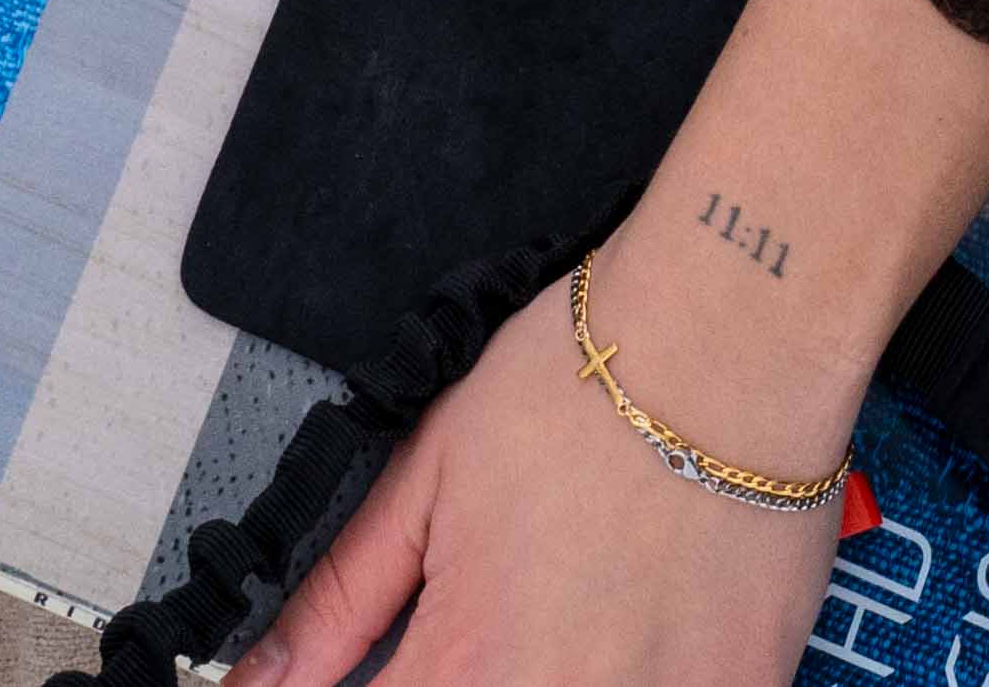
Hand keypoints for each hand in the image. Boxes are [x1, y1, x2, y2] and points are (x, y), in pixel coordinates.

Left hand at [242, 0, 988, 686]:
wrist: (731, 336)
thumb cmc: (581, 383)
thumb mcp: (426, 472)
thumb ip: (338, 597)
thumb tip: (257, 680)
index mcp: (468, 665)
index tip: (370, 668)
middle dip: (459, 671)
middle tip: (482, 614)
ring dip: (541, 668)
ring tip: (568, 598)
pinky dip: (634, 672)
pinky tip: (632, 616)